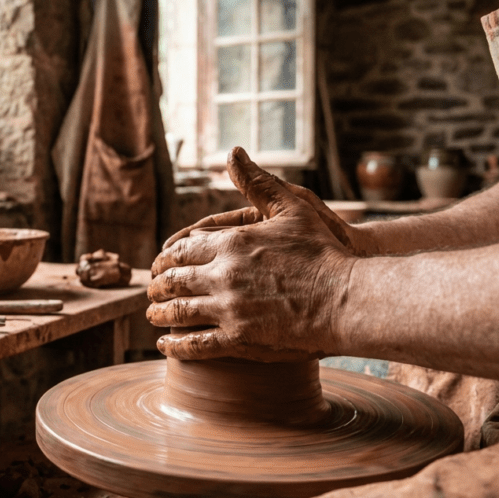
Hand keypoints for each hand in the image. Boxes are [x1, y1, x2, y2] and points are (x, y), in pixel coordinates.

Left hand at [146, 147, 355, 360]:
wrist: (347, 299)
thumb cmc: (325, 252)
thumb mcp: (292, 206)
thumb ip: (257, 182)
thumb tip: (232, 152)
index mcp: (231, 244)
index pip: (182, 250)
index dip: (166, 258)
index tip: (160, 262)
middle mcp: (222, 275)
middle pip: (174, 280)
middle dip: (158, 286)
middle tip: (150, 290)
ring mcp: (228, 309)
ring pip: (179, 312)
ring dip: (160, 314)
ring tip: (152, 315)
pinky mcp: (239, 339)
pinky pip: (196, 345)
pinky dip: (176, 346)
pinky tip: (166, 345)